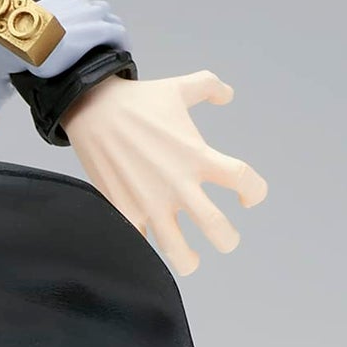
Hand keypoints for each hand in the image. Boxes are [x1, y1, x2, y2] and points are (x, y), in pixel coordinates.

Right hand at [62, 72, 268, 275]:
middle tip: (226, 239)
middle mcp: (178, 184)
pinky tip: (151, 244)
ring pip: (178, 251)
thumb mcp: (179, 87)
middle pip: (217, 228)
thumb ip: (209, 86)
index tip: (248, 198)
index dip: (255, 191)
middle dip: (228, 239)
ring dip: (188, 260)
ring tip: (190, 259)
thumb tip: (228, 95)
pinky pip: (140, 244)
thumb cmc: (138, 100)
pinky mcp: (124, 210)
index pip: (243, 180)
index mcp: (198, 155)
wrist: (91, 109)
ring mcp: (150, 202)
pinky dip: (147, 249)